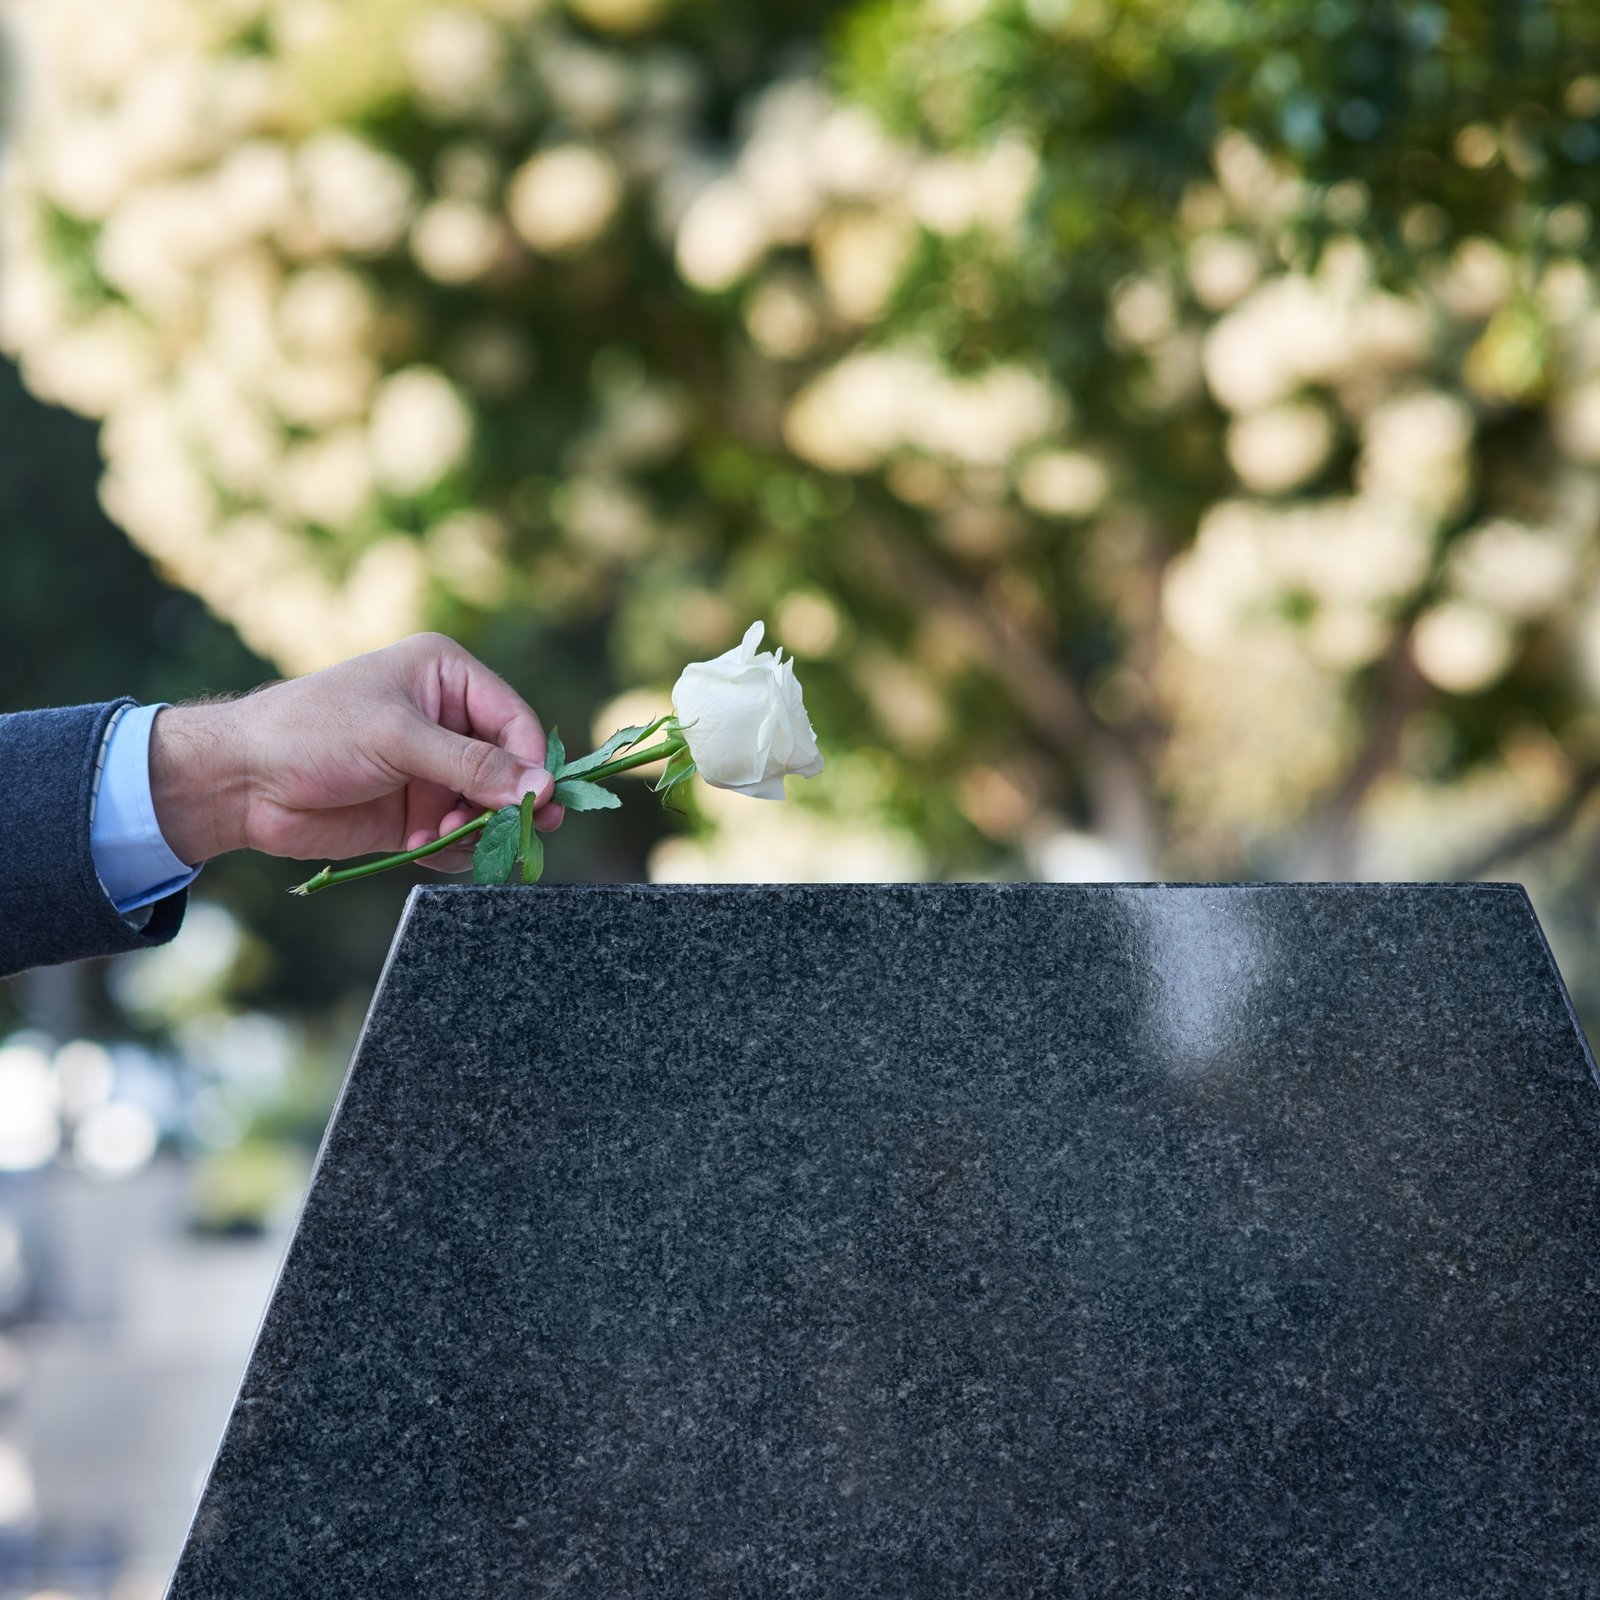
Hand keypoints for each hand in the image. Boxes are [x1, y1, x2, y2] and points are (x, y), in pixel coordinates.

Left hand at [148, 634, 564, 871]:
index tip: (537, 803)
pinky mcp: (414, 812)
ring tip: (438, 837)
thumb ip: (473, 766)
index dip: (530, 764)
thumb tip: (543, 789)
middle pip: (508, 768)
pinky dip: (449, 848)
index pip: (515, 721)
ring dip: (471, 830)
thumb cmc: (312, 733)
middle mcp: (446, 720)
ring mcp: (431, 769)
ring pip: (486, 808)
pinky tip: (418, 845)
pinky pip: (458, 836)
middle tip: (515, 835)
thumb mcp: (398, 739)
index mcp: (446, 677)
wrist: (240, 780)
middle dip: (504, 803)